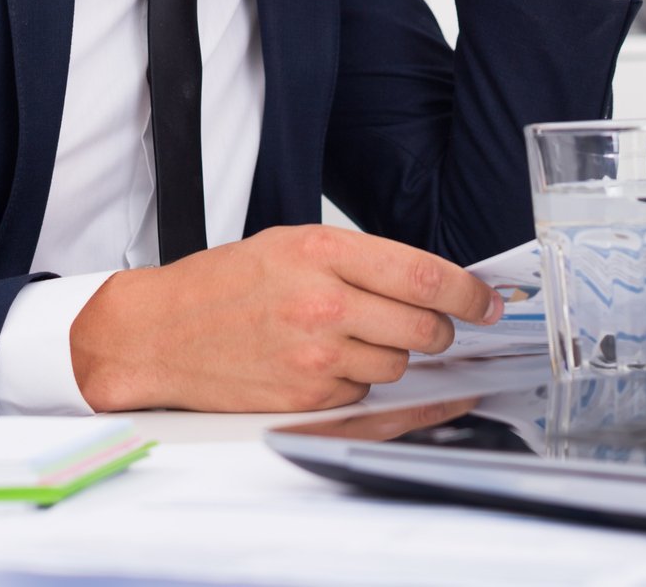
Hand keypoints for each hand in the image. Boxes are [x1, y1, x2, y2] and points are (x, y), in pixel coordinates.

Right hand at [68, 225, 504, 412]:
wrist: (159, 333)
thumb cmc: (222, 285)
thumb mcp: (290, 245)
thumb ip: (358, 261)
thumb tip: (427, 285)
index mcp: (322, 251)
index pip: (424, 274)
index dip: (469, 293)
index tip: (487, 302)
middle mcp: (324, 303)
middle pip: (424, 328)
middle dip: (438, 331)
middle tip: (430, 327)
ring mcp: (315, 356)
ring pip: (397, 367)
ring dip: (390, 358)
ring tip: (349, 340)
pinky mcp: (306, 399)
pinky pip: (361, 396)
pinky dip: (354, 385)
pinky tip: (322, 365)